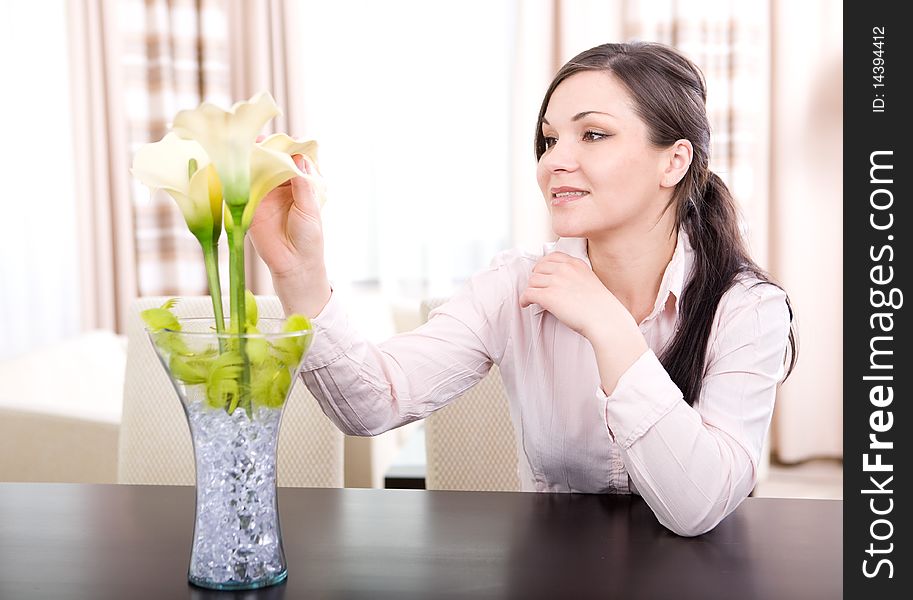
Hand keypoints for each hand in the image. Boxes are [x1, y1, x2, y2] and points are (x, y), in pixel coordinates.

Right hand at [248, 152, 330, 316]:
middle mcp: (279, 186)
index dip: (286, 147)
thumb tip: (297, 157)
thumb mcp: (309, 208)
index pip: (291, 159)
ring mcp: (263, 195)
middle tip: (256, 137)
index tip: (282, 137)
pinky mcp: (248, 207)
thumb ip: (302, 183)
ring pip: (254, 171)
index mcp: (298, 183)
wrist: (294, 264)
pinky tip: (232, 166)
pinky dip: (236, 177)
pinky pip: (241, 189)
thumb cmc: (309, 236)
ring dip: (248, 159)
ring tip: (242, 146)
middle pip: (270, 161)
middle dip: (264, 148)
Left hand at [519, 252, 632, 341]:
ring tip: (532, 298)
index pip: (552, 257)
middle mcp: (564, 269)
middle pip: (539, 268)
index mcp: (575, 264)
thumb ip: (576, 276)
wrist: (604, 319)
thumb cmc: (601, 307)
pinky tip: (525, 304)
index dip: (543, 265)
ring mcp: (556, 281)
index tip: (540, 273)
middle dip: (536, 278)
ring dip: (530, 289)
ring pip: (532, 281)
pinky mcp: (548, 296)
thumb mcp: (590, 281)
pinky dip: (524, 299)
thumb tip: (560, 284)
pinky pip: (528, 293)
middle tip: (535, 287)